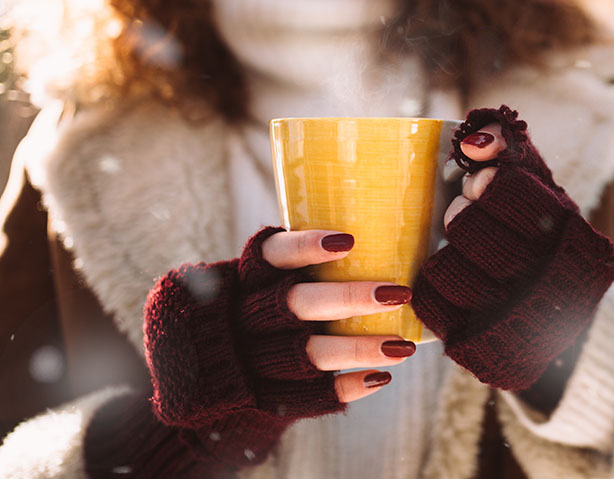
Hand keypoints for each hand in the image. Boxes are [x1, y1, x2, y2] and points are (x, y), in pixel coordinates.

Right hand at [260, 230, 417, 402]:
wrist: (211, 372)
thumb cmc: (262, 306)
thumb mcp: (264, 279)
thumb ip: (302, 258)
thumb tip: (380, 219)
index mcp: (248, 278)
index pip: (272, 255)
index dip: (305, 247)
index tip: (348, 241)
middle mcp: (248, 316)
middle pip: (297, 305)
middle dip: (349, 298)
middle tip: (398, 293)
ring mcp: (255, 358)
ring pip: (309, 353)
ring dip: (358, 348)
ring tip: (402, 346)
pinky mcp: (265, 395)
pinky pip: (308, 394)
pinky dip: (346, 386)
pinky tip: (380, 377)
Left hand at [411, 105, 613, 391]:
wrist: (551, 316)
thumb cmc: (539, 235)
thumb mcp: (539, 188)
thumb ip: (510, 148)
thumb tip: (474, 141)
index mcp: (579, 244)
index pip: (518, 197)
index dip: (488, 184)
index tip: (477, 180)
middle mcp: (555, 288)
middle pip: (474, 234)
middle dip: (460, 217)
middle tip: (460, 214)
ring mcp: (519, 325)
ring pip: (447, 270)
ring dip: (443, 252)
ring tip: (454, 248)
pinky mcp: (485, 351)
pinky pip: (431, 308)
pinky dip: (429, 287)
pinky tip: (445, 279)